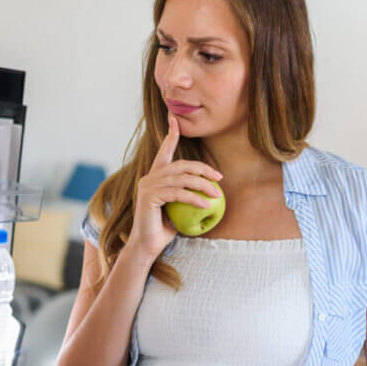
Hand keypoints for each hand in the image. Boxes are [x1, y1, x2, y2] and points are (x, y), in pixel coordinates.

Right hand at [127, 113, 222, 260]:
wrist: (147, 245)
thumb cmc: (164, 230)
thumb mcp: (180, 210)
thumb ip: (188, 197)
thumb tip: (212, 193)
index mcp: (155, 177)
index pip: (164, 152)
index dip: (170, 135)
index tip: (174, 119)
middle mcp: (150, 177)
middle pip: (181, 165)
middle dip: (202, 169)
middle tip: (219, 178)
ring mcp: (148, 185)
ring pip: (181, 179)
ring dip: (202, 186)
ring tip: (217, 195)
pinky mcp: (149, 196)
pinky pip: (178, 193)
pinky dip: (195, 198)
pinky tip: (207, 204)